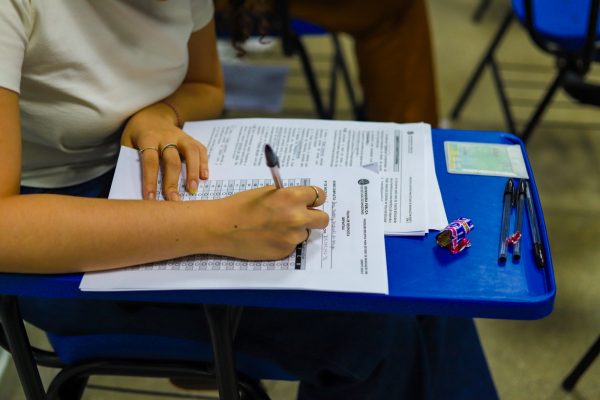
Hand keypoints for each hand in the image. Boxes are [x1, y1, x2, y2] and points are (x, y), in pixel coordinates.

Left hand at [121, 102, 207, 200]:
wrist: (152, 115)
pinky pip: (200, 150)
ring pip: (190, 153)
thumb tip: (137, 187)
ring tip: (193, 190)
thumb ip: (133, 161)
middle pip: (171, 160)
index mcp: (148, 138)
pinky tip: (204, 177)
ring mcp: (181, 136)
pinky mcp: (191, 139)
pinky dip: (204, 163)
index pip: (150, 161)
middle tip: (174, 200)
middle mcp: (166, 136)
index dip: (150, 180)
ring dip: (192, 172)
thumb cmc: (138, 135)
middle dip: (173, 182)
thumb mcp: (128, 143)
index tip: (150, 198)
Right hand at [204, 185, 328, 259]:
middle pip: (323, 219)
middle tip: (302, 216)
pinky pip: (292, 245)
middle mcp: (296, 218)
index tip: (310, 201)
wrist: (221, 227)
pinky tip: (268, 237)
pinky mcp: (284, 251)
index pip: (319, 196)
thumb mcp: (267, 192)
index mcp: (292, 197)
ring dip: (296, 230)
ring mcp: (291, 237)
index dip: (314, 198)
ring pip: (305, 233)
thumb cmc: (240, 206)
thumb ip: (288, 196)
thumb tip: (302, 201)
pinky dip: (284, 241)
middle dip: (314, 216)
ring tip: (274, 227)